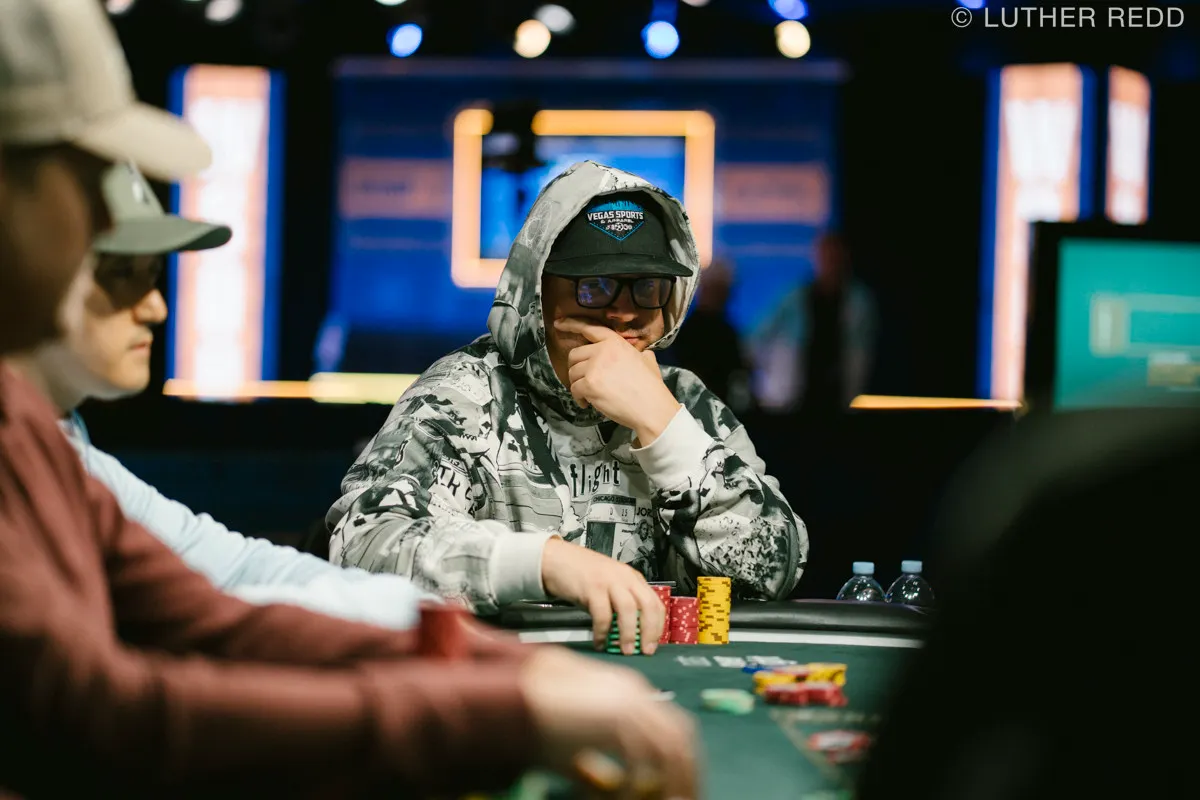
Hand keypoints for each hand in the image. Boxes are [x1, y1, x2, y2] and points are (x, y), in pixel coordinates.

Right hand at [520, 646, 699, 798]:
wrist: (519, 691)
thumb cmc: (542, 717)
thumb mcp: (576, 745)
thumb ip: (597, 764)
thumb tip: (612, 785)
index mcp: (632, 694)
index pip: (673, 729)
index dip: (681, 762)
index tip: (680, 789)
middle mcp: (637, 695)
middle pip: (679, 738)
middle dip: (685, 774)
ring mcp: (628, 703)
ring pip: (667, 750)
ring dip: (669, 783)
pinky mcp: (614, 717)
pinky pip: (639, 759)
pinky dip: (635, 785)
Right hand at [540, 537, 666, 654]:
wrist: (557, 559)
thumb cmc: (582, 575)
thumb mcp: (609, 587)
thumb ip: (620, 606)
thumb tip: (630, 634)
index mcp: (632, 579)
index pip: (655, 603)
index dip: (657, 626)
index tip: (653, 644)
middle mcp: (624, 578)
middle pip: (647, 605)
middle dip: (649, 631)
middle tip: (644, 650)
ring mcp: (609, 581)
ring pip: (629, 609)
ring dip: (629, 633)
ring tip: (625, 650)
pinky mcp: (592, 587)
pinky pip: (602, 614)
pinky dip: (603, 632)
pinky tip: (599, 642)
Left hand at [554, 318, 680, 444]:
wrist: (651, 407)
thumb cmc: (651, 387)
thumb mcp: (647, 360)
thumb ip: (639, 354)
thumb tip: (642, 355)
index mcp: (615, 342)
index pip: (589, 328)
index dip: (571, 324)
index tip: (558, 324)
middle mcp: (602, 351)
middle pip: (575, 355)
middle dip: (576, 368)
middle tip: (584, 380)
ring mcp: (594, 367)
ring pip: (572, 373)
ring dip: (578, 385)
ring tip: (590, 395)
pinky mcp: (589, 384)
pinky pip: (574, 389)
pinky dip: (579, 398)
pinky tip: (588, 403)